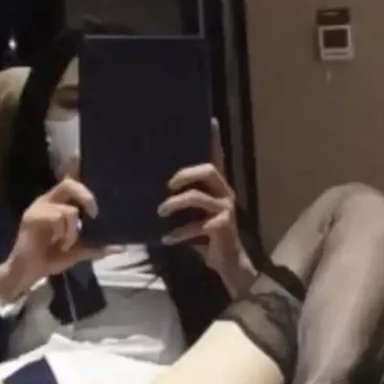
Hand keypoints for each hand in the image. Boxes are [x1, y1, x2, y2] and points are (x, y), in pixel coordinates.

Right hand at [0, 176, 107, 305]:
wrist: (30, 271)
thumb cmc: (52, 257)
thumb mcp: (78, 252)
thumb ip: (96, 247)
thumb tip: (121, 247)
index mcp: (59, 205)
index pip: (71, 183)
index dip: (83, 179)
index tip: (98, 201)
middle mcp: (49, 201)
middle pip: (69, 184)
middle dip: (86, 196)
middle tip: (94, 214)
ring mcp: (39, 208)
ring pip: (69, 210)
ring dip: (73, 230)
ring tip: (66, 244)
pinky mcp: (31, 216)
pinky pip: (57, 217)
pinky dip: (63, 233)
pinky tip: (58, 243)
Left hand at [160, 124, 257, 296]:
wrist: (228, 263)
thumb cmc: (208, 237)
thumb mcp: (195, 214)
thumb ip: (184, 200)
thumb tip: (154, 190)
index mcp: (218, 188)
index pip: (217, 158)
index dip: (214, 139)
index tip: (211, 120)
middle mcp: (225, 194)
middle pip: (208, 171)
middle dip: (184, 173)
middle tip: (167, 184)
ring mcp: (225, 210)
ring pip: (197, 196)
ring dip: (175, 203)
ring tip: (160, 212)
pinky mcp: (221, 227)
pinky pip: (195, 226)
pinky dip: (178, 233)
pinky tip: (167, 239)